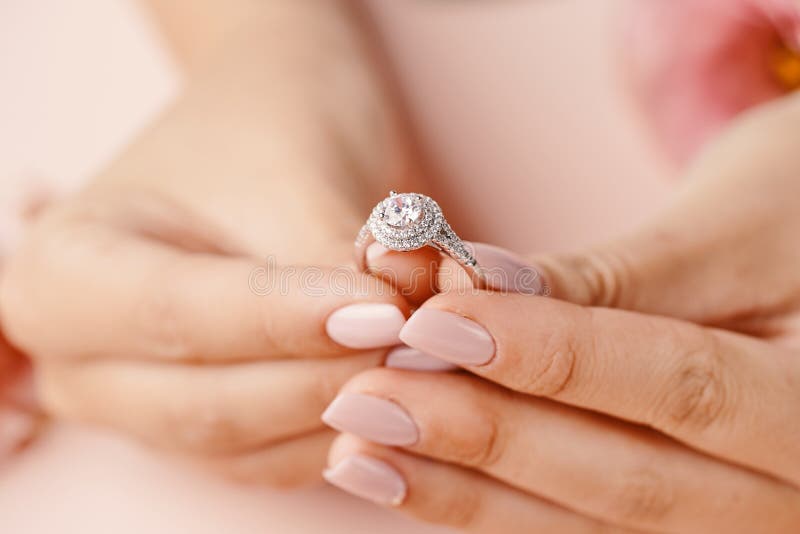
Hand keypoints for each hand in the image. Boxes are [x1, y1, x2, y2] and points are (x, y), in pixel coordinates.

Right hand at [0, 1, 417, 486]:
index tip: (383, 309)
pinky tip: (399, 386)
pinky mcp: (206, 425)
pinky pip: (272, 458)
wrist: (269, 124)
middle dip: (321, 377)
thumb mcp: (295, 178)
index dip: (283, 319)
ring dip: (343, 409)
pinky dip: (340, 429)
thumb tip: (404, 328)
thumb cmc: (266, 127)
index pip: (174, 313)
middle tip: (416, 339)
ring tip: (423, 355)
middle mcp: (83, 355)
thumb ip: (335, 266)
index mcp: (64, 268)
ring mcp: (142, 402)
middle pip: (201, 402)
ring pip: (243, 445)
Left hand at [320, 94, 799, 530]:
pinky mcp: (685, 518)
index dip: (553, 356)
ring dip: (468, 490)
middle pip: (629, 480)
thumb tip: (481, 284)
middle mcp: (794, 496)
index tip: (433, 322)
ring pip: (596, 523)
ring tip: (358, 450)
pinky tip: (407, 476)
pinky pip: (584, 523)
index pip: (683, 387)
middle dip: (487, 437)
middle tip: (364, 397)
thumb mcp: (742, 220)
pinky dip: (493, 503)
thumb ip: (620, 275)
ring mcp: (739, 521)